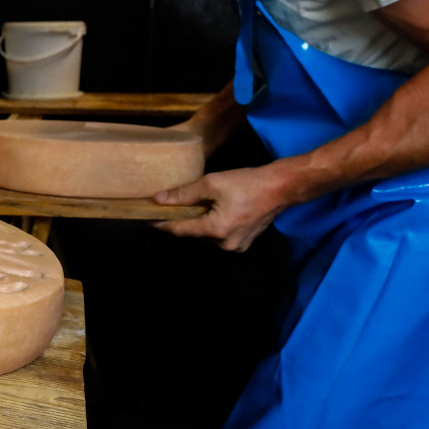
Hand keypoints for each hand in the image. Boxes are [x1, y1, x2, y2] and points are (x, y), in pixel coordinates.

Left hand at [151, 166, 291, 251]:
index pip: (180, 231)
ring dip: (199, 221)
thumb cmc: (248, 183)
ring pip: (206, 234)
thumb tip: (160, 199)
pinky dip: (212, 223)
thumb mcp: (212, 183)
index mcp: (216, 230)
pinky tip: (213, 209)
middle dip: (182, 219)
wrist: (281, 187)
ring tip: (195, 204)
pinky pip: (219, 234)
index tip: (147, 218)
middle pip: (193, 233)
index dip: (162, 224)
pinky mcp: (243, 242)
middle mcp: (225, 244)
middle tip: (169, 205)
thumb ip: (184, 194)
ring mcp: (236, 245)